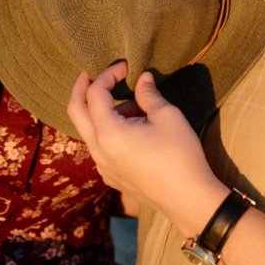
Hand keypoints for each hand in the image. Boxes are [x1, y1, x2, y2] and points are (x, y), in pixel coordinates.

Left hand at [67, 63, 224, 232]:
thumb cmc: (180, 154)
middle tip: (91, 73)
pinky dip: (109, 130)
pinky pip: (101, 147)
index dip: (107, 74)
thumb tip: (142, 78)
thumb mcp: (167, 116)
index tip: (125, 66)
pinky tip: (134, 129)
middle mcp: (98, 150)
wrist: (189, 198)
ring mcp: (102, 166)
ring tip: (134, 107)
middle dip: (81, 88)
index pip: (94, 94)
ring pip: (90, 130)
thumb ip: (148, 94)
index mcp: (108, 133)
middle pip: (75, 112)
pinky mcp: (112, 176)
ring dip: (102, 112)